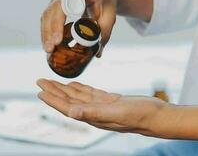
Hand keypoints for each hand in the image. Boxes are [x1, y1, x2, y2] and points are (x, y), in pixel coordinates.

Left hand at [36, 79, 167, 133]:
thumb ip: (94, 112)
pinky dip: (82, 89)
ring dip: (66, 89)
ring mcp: (104, 107)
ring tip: (54, 82)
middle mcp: (96, 113)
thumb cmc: (140, 115)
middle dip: (55, 91)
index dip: (53, 100)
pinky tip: (76, 85)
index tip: (40, 90)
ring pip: (79, 97)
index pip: (68, 107)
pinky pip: (92, 94)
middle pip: (70, 101)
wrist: (157, 116)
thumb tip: (70, 112)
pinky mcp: (112, 101)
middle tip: (41, 80)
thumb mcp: (116, 111)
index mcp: (94, 117)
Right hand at [40, 0, 116, 56]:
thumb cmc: (105, 4)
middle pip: (58, 6)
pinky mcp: (54, 9)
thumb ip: (104, 32)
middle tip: (56, 42)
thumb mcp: (109, 17)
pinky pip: (46, 21)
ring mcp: (59, 0)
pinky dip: (46, 34)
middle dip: (55, 25)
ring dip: (47, 32)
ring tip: (49, 49)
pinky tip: (48, 46)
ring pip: (48, 14)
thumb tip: (97, 53)